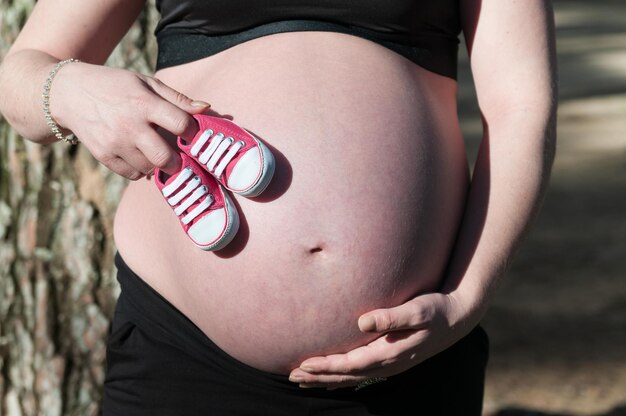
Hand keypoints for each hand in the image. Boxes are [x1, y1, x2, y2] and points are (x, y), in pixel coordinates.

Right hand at [51, 62, 209, 178]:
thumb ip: (177, 98)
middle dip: (179, 162)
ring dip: (160, 165)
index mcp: (144, 103)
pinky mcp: (104, 156)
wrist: (69, 94)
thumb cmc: (116, 86)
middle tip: (182, 158)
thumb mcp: (146, 83)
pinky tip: (141, 156)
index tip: (194, 135)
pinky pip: (133, 174)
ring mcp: (115, 143)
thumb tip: (206, 108)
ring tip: (159, 153)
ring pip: (150, 168)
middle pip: (165, 157)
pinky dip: (142, 169)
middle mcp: (129, 125)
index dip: (194, 132)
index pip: (181, 124)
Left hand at [289, 291, 477, 388]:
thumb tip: (361, 321)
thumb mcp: (417, 309)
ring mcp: (389, 365)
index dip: (326, 366)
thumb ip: (391, 316)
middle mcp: (387, 364)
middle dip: (319, 376)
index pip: (350, 364)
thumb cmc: (436, 309)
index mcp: (390, 353)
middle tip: (292, 377)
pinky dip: (341, 377)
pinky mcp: (390, 360)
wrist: (457, 318)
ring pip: (351, 377)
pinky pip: (360, 373)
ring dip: (326, 379)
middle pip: (346, 376)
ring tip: (302, 380)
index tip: (303, 365)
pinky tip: (329, 377)